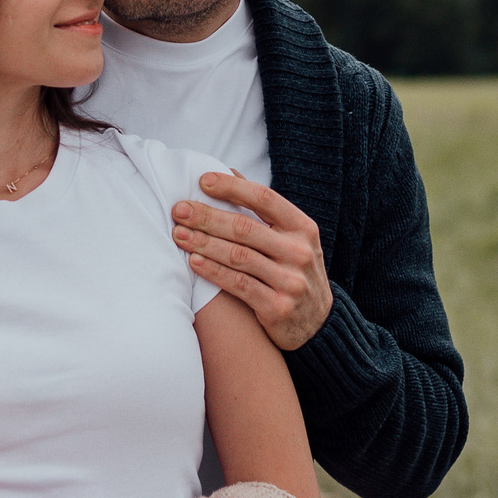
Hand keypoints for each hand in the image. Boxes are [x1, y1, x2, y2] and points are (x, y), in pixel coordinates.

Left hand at [173, 173, 330, 350]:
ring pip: (238, 256)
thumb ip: (263, 209)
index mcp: (303, 228)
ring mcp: (290, 281)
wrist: (318, 325)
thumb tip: (229, 171)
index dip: (232, 187)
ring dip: (204, 243)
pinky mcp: (278, 307)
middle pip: (245, 228)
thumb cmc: (293, 272)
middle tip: (179, 210)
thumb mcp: (291, 238)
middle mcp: (299, 252)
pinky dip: (213, 271)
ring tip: (178, 235)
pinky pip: (238, 284)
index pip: (264, 198)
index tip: (202, 180)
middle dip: (207, 217)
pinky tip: (193, 261)